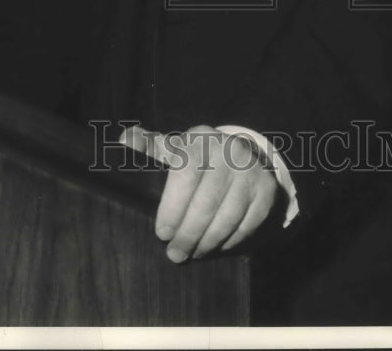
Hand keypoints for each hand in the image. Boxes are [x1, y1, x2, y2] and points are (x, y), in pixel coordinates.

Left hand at [120, 123, 277, 262]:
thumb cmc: (195, 159)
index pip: (185, 175)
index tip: (162, 234)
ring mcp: (251, 170)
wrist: (240, 156)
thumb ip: (148, 146)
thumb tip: (125, 138)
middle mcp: (229, 150)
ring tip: (194, 253)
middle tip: (175, 254)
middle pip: (206, 202)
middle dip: (188, 234)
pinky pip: (247, 223)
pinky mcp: (266, 190)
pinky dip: (230, 241)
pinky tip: (217, 247)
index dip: (172, 208)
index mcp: (200, 138)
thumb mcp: (172, 148)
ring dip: (208, 242)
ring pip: (228, 216)